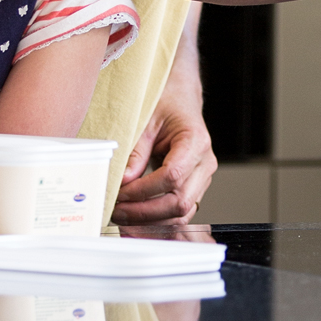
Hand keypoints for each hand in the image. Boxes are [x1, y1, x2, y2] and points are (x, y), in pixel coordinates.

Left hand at [113, 96, 217, 222]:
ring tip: (123, 217)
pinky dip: (159, 219)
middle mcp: (205, 162)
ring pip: (182, 213)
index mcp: (195, 142)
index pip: (172, 176)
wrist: (181, 100)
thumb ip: (135, 152)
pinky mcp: (196, 187)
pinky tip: (137, 219)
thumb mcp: (145, 121)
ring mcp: (203, 177)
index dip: (143, 190)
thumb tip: (123, 182)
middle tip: (116, 211)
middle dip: (144, 212)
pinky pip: (181, 211)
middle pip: (179, 201)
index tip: (120, 192)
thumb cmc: (166, 104)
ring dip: (151, 221)